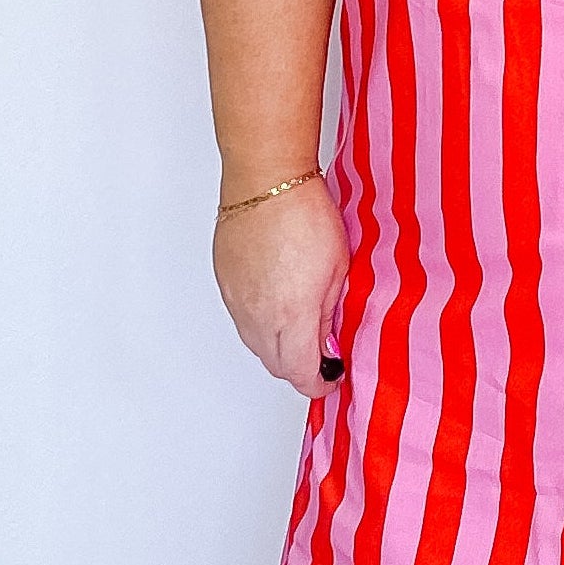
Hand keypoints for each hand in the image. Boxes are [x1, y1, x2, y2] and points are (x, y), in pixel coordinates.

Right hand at [212, 182, 348, 393]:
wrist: (266, 181)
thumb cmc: (305, 214)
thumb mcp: (338, 269)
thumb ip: (330, 314)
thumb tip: (328, 341)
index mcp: (291, 315)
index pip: (301, 372)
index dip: (319, 383)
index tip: (331, 377)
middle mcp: (257, 315)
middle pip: (276, 364)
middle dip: (299, 368)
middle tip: (321, 356)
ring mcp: (237, 301)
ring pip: (256, 344)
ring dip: (278, 347)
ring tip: (301, 328)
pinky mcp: (225, 284)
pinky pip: (242, 319)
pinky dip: (261, 324)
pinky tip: (278, 305)